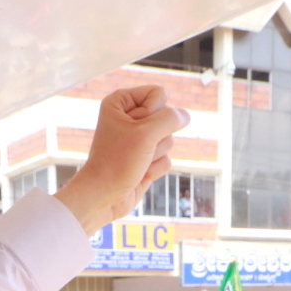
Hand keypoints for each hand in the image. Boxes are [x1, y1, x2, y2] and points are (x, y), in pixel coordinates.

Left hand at [54, 87, 188, 233]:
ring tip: (137, 162)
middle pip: (167, 117)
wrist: (105, 196)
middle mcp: (130, 118)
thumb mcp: (146, 134)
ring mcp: (140, 139)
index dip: (153, 112)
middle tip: (135, 148)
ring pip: (169, 139)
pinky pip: (167, 158)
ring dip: (156, 154)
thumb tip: (185, 116)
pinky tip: (140, 173)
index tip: (135, 128)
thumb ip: (170, 119)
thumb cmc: (117, 162)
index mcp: (121, 102)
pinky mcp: (147, 158)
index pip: (158, 93)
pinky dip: (156, 168)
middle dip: (156, 136)